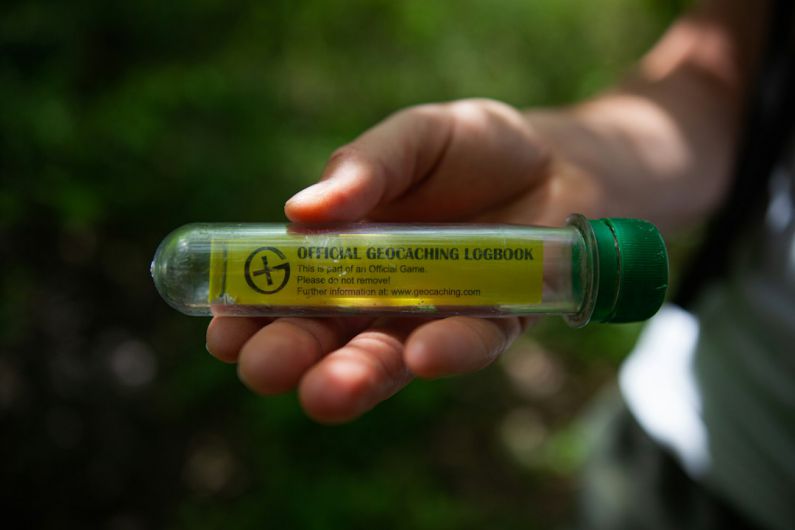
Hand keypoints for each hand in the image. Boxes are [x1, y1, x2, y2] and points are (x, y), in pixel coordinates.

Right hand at [206, 99, 596, 422]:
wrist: (560, 160)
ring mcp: (435, 316)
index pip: (286, 293)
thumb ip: (364, 168)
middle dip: (292, 356)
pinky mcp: (496, 324)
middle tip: (263, 369)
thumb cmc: (473, 148)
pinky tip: (424, 354)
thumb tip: (299, 212)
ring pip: (388, 358)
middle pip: (326, 339)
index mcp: (344, 252)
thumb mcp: (414, 138)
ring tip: (327, 392)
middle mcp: (381, 296)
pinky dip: (448, 350)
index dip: (250, 315)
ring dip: (357, 375)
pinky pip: (471, 345)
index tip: (222, 330)